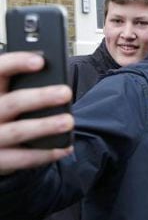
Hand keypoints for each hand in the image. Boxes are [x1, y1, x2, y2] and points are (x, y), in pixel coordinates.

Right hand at [0, 52, 73, 174]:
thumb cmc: (1, 114)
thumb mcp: (3, 95)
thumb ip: (18, 86)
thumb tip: (50, 74)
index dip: (16, 63)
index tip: (40, 60)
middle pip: (12, 103)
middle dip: (41, 97)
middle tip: (65, 93)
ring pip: (18, 131)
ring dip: (46, 126)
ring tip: (68, 121)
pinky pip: (23, 159)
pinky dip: (46, 154)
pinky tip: (65, 148)